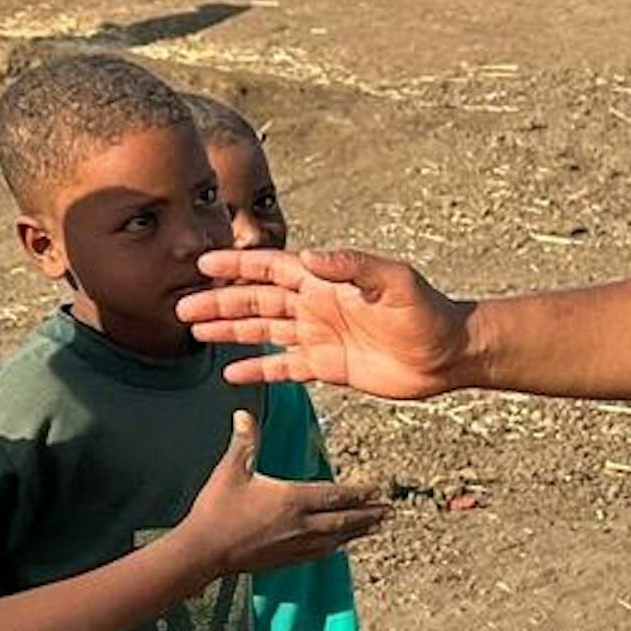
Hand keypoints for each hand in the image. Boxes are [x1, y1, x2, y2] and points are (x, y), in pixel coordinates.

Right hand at [169, 412, 387, 577]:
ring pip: (336, 539)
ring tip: (376, 527)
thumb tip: (242, 413)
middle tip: (390, 511)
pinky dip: (335, 548)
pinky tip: (340, 547)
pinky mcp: (285, 560)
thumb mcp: (231, 470)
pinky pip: (319, 554)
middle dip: (369, 514)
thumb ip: (244, 441)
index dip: (360, 492)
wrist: (202, 552)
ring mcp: (295, 546)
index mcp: (292, 500)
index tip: (378, 489)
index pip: (336, 495)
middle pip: (344, 519)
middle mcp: (300, 525)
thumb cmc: (216, 510)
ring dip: (358, 532)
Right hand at [179, 249, 470, 398]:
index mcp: (326, 281)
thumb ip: (352, 266)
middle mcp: (317, 305)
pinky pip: (285, 367)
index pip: (273, 270)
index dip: (238, 266)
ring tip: (195, 331)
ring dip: (230, 331)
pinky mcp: (328, 366)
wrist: (448, 353)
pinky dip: (258, 370)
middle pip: (258, 301)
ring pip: (264, 331)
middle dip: (221, 302)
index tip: (204, 265)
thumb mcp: (394, 281)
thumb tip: (308, 257)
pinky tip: (232, 374)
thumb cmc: (426, 311)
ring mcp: (320, 336)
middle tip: (182, 306)